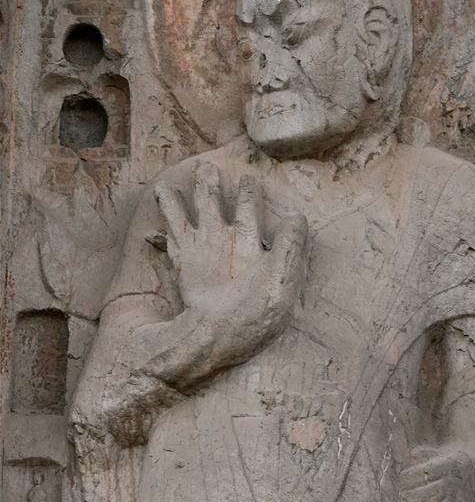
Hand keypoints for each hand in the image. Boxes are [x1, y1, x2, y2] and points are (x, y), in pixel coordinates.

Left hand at [155, 159, 306, 312]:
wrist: (213, 333)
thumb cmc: (253, 311)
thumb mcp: (283, 280)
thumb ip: (291, 246)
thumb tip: (297, 216)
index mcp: (245, 238)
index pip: (248, 205)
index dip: (249, 190)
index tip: (248, 178)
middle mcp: (217, 238)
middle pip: (210, 202)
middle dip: (208, 183)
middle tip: (205, 168)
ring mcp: (196, 252)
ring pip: (180, 218)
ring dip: (173, 202)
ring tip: (164, 187)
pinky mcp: (182, 269)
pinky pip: (168, 245)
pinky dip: (159, 236)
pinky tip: (150, 233)